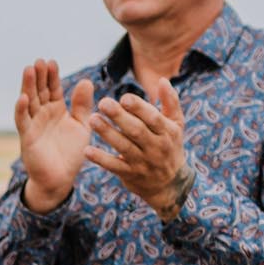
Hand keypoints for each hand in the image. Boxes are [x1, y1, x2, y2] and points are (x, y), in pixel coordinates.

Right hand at [15, 60, 95, 212]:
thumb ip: (82, 105)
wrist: (61, 178)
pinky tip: (22, 98)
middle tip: (39, 61)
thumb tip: (86, 81)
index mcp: (56, 110)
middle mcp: (42, 114)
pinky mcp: (27, 138)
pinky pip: (22, 122)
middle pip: (39, 91)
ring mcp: (33, 125)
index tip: (52, 62)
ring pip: (29, 102)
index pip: (53, 88)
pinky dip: (21, 110)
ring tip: (29, 70)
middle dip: (39, 77)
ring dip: (27, 86)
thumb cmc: (71, 153)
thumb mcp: (82, 126)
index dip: (52, 76)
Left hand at [86, 81, 191, 218]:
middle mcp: (156, 147)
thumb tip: (162, 80)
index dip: (138, 108)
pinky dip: (101, 159)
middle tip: (103, 102)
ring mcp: (143, 162)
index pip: (153, 118)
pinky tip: (87, 150)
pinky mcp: (130, 174)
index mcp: (167, 131)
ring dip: (107, 133)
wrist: (170, 184)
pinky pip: (114, 166)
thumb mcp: (176, 124)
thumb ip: (170, 101)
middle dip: (119, 117)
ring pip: (123, 147)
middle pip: (136, 131)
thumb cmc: (170, 146)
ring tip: (92, 119)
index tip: (123, 97)